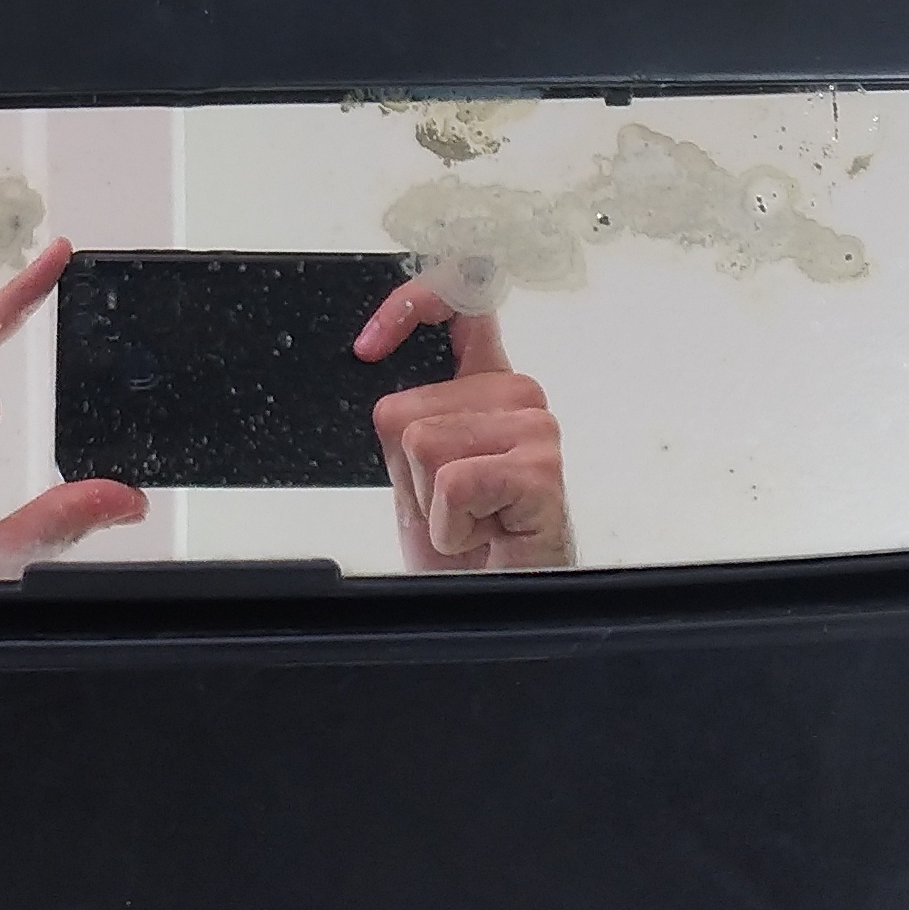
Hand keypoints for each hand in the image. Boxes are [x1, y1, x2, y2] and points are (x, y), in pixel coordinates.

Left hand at [355, 277, 573, 570]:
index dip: (409, 305)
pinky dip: (450, 524)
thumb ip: (406, 412)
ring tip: (468, 520)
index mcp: (486, 383)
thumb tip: (373, 355)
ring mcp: (534, 428)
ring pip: (424, 443)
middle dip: (406, 471)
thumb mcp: (414, 469)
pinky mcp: (541, 468)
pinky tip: (481, 533)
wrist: (490, 606)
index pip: (460, 303)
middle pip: (406, 408)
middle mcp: (516, 395)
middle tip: (449, 506)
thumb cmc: (463, 547)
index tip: (367, 345)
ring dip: (429, 503)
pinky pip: (455, 482)